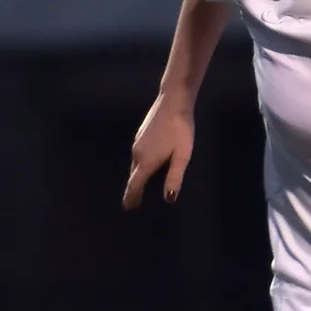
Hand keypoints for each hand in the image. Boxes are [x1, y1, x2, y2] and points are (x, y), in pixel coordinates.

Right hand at [123, 92, 196, 207]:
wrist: (173, 101)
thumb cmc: (181, 130)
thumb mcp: (182, 156)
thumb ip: (174, 177)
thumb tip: (168, 199)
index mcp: (147, 161)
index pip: (134, 184)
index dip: (131, 197)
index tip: (128, 208)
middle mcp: (137, 153)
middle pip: (134, 176)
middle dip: (134, 190)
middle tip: (135, 202)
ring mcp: (137, 142)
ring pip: (135, 165)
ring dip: (137, 177)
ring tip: (141, 187)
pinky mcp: (140, 134)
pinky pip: (138, 155)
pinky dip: (140, 165)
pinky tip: (148, 164)